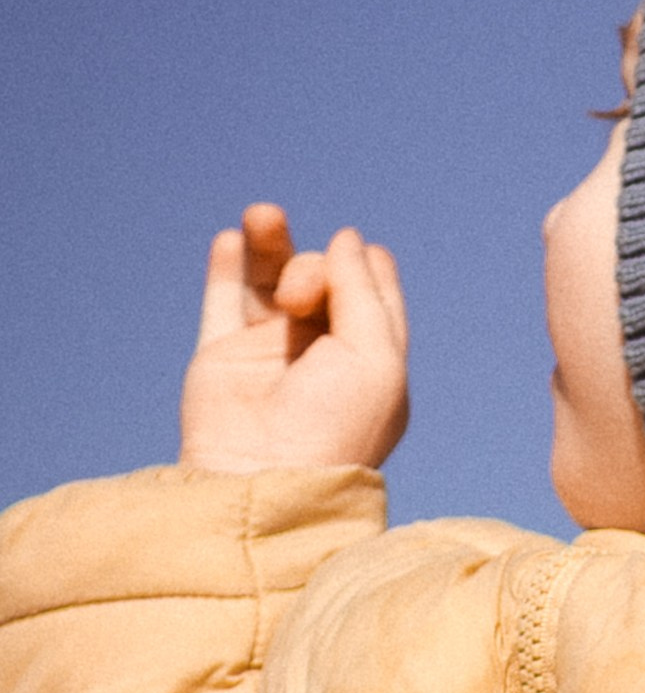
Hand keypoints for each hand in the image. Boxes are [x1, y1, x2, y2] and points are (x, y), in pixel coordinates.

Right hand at [180, 202, 409, 472]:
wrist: (264, 478)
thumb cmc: (334, 425)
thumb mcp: (373, 356)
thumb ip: (363, 291)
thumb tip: (347, 237)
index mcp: (372, 359)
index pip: (374, 290)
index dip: (365, 264)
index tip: (357, 261)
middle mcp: (323, 353)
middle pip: (321, 276)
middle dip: (312, 269)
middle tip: (300, 297)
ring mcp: (271, 353)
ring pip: (271, 279)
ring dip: (271, 241)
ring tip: (263, 214)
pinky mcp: (223, 357)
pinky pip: (224, 300)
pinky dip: (229, 266)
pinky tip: (233, 238)